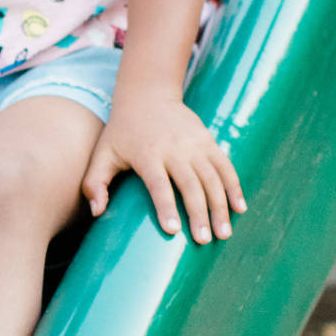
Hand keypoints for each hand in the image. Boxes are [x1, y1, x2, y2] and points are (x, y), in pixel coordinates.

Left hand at [85, 93, 244, 242]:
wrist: (147, 95)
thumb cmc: (122, 132)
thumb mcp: (102, 154)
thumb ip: (95, 184)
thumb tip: (97, 213)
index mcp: (147, 155)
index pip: (158, 184)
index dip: (166, 207)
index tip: (173, 231)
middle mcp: (174, 149)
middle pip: (191, 185)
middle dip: (200, 214)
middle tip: (204, 240)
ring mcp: (194, 144)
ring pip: (213, 178)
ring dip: (220, 206)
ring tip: (224, 233)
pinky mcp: (208, 141)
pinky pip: (225, 166)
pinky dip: (234, 187)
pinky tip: (240, 208)